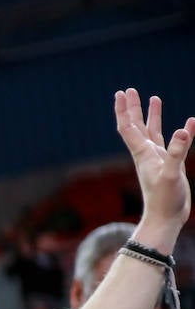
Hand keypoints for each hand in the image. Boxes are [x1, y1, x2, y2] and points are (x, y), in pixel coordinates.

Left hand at [115, 89, 193, 230]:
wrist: (166, 219)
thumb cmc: (165, 200)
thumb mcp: (171, 175)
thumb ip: (176, 153)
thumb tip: (182, 129)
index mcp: (142, 154)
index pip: (128, 127)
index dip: (124, 110)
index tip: (121, 93)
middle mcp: (147, 154)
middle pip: (136, 125)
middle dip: (132, 107)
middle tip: (129, 90)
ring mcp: (158, 159)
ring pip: (152, 131)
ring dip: (151, 115)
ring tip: (153, 98)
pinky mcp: (169, 165)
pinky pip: (173, 143)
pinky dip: (179, 131)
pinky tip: (187, 123)